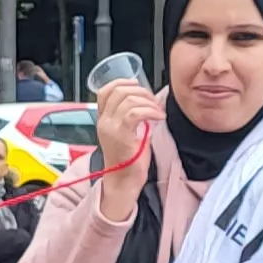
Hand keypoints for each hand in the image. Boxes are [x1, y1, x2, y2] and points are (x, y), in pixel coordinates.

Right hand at [95, 83, 163, 217]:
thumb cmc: (128, 159)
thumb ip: (129, 116)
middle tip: (153, 101)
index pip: (105, 91)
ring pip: (129, 100)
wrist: (123, 180)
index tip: (138, 85)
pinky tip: (158, 117)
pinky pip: (136, 113)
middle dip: (141, 91)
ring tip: (157, 111)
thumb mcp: (125, 132)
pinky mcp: (122, 135)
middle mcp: (104, 121)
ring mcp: (111, 128)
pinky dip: (151, 111)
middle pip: (119, 91)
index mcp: (103, 119)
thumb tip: (146, 101)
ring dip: (149, 102)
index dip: (122, 82)